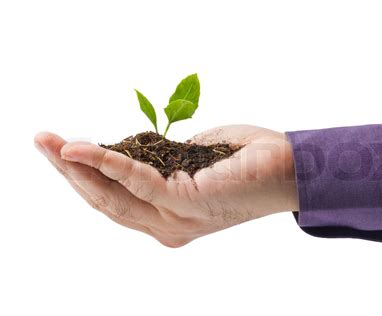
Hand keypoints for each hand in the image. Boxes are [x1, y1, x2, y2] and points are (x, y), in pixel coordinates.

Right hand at [34, 125, 297, 247]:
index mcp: (168, 215)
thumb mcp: (192, 158)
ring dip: (77, 167)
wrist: (290, 166)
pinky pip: (139, 183)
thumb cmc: (244, 159)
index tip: (60, 148)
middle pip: (105, 201)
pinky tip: (80, 148)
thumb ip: (160, 162)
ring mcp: (176, 217)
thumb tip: (132, 151)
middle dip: (69, 172)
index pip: (113, 199)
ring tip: (50, 142)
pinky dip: (107, 163)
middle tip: (42, 141)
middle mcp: (167, 223)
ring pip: (114, 196)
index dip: (83, 175)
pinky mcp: (187, 203)